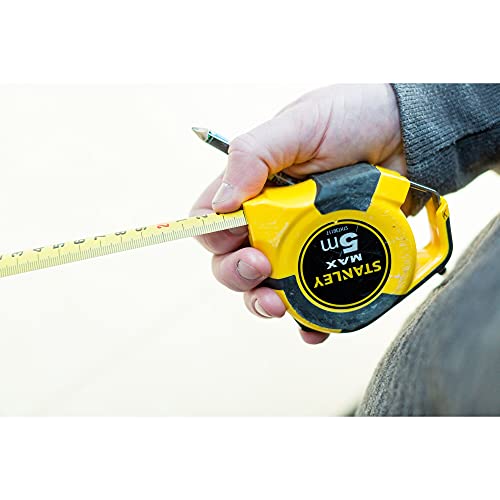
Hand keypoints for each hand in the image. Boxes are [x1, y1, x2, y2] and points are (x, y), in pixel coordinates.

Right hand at [191, 84, 405, 343]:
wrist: (411, 134)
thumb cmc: (354, 117)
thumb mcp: (300, 124)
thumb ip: (255, 154)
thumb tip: (222, 203)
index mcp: (253, 189)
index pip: (212, 222)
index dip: (213, 238)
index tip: (235, 240)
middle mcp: (271, 221)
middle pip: (234, 263)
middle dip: (238, 276)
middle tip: (260, 269)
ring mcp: (302, 246)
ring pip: (268, 288)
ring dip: (266, 304)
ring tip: (279, 305)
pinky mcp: (333, 262)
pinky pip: (314, 300)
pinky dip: (309, 320)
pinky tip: (313, 328)